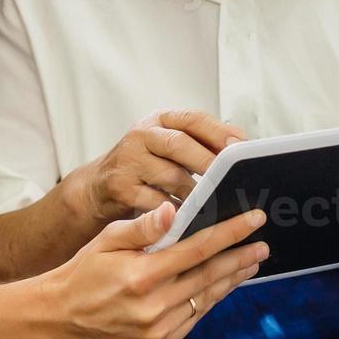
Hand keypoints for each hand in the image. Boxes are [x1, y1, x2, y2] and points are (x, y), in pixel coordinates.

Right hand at [45, 202, 268, 338]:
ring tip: (252, 263)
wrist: (62, 316)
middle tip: (263, 245)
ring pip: (207, 298)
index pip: (198, 249)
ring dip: (232, 279)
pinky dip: (211, 298)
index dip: (230, 233)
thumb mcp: (108, 239)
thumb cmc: (85, 270)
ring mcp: (159, 329)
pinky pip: (195, 316)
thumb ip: (143, 226)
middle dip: (240, 257)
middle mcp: (154, 306)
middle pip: (210, 276)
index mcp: (142, 276)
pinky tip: (223, 284)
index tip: (254, 220)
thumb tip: (173, 209)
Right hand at [65, 109, 245, 223]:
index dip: (217, 131)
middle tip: (232, 179)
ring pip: (170, 176)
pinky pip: (155, 203)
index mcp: (160, 120)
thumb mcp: (168, 147)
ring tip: (218, 204)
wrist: (98, 186)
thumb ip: (200, 142)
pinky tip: (191, 220)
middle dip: (208, 161)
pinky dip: (175, 213)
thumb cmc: (144, 166)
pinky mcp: (120, 187)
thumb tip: (240, 142)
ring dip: (196, 193)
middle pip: (179, 144)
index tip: (240, 145)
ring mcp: (128, 160)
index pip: (192, 119)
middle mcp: (142, 135)